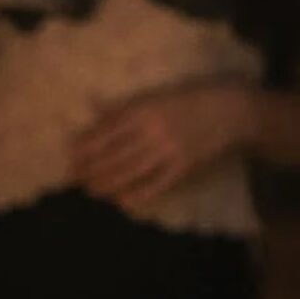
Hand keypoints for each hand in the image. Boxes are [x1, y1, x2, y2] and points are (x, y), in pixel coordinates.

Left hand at [69, 83, 255, 210]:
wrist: (229, 111)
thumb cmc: (187, 101)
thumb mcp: (154, 96)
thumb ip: (123, 106)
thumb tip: (91, 107)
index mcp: (143, 108)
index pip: (106, 130)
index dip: (86, 145)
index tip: (70, 155)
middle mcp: (152, 129)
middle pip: (114, 154)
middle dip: (92, 168)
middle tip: (75, 179)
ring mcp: (168, 150)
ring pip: (130, 171)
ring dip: (108, 183)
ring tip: (92, 190)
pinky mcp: (183, 168)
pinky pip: (156, 186)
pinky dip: (137, 195)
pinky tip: (122, 202)